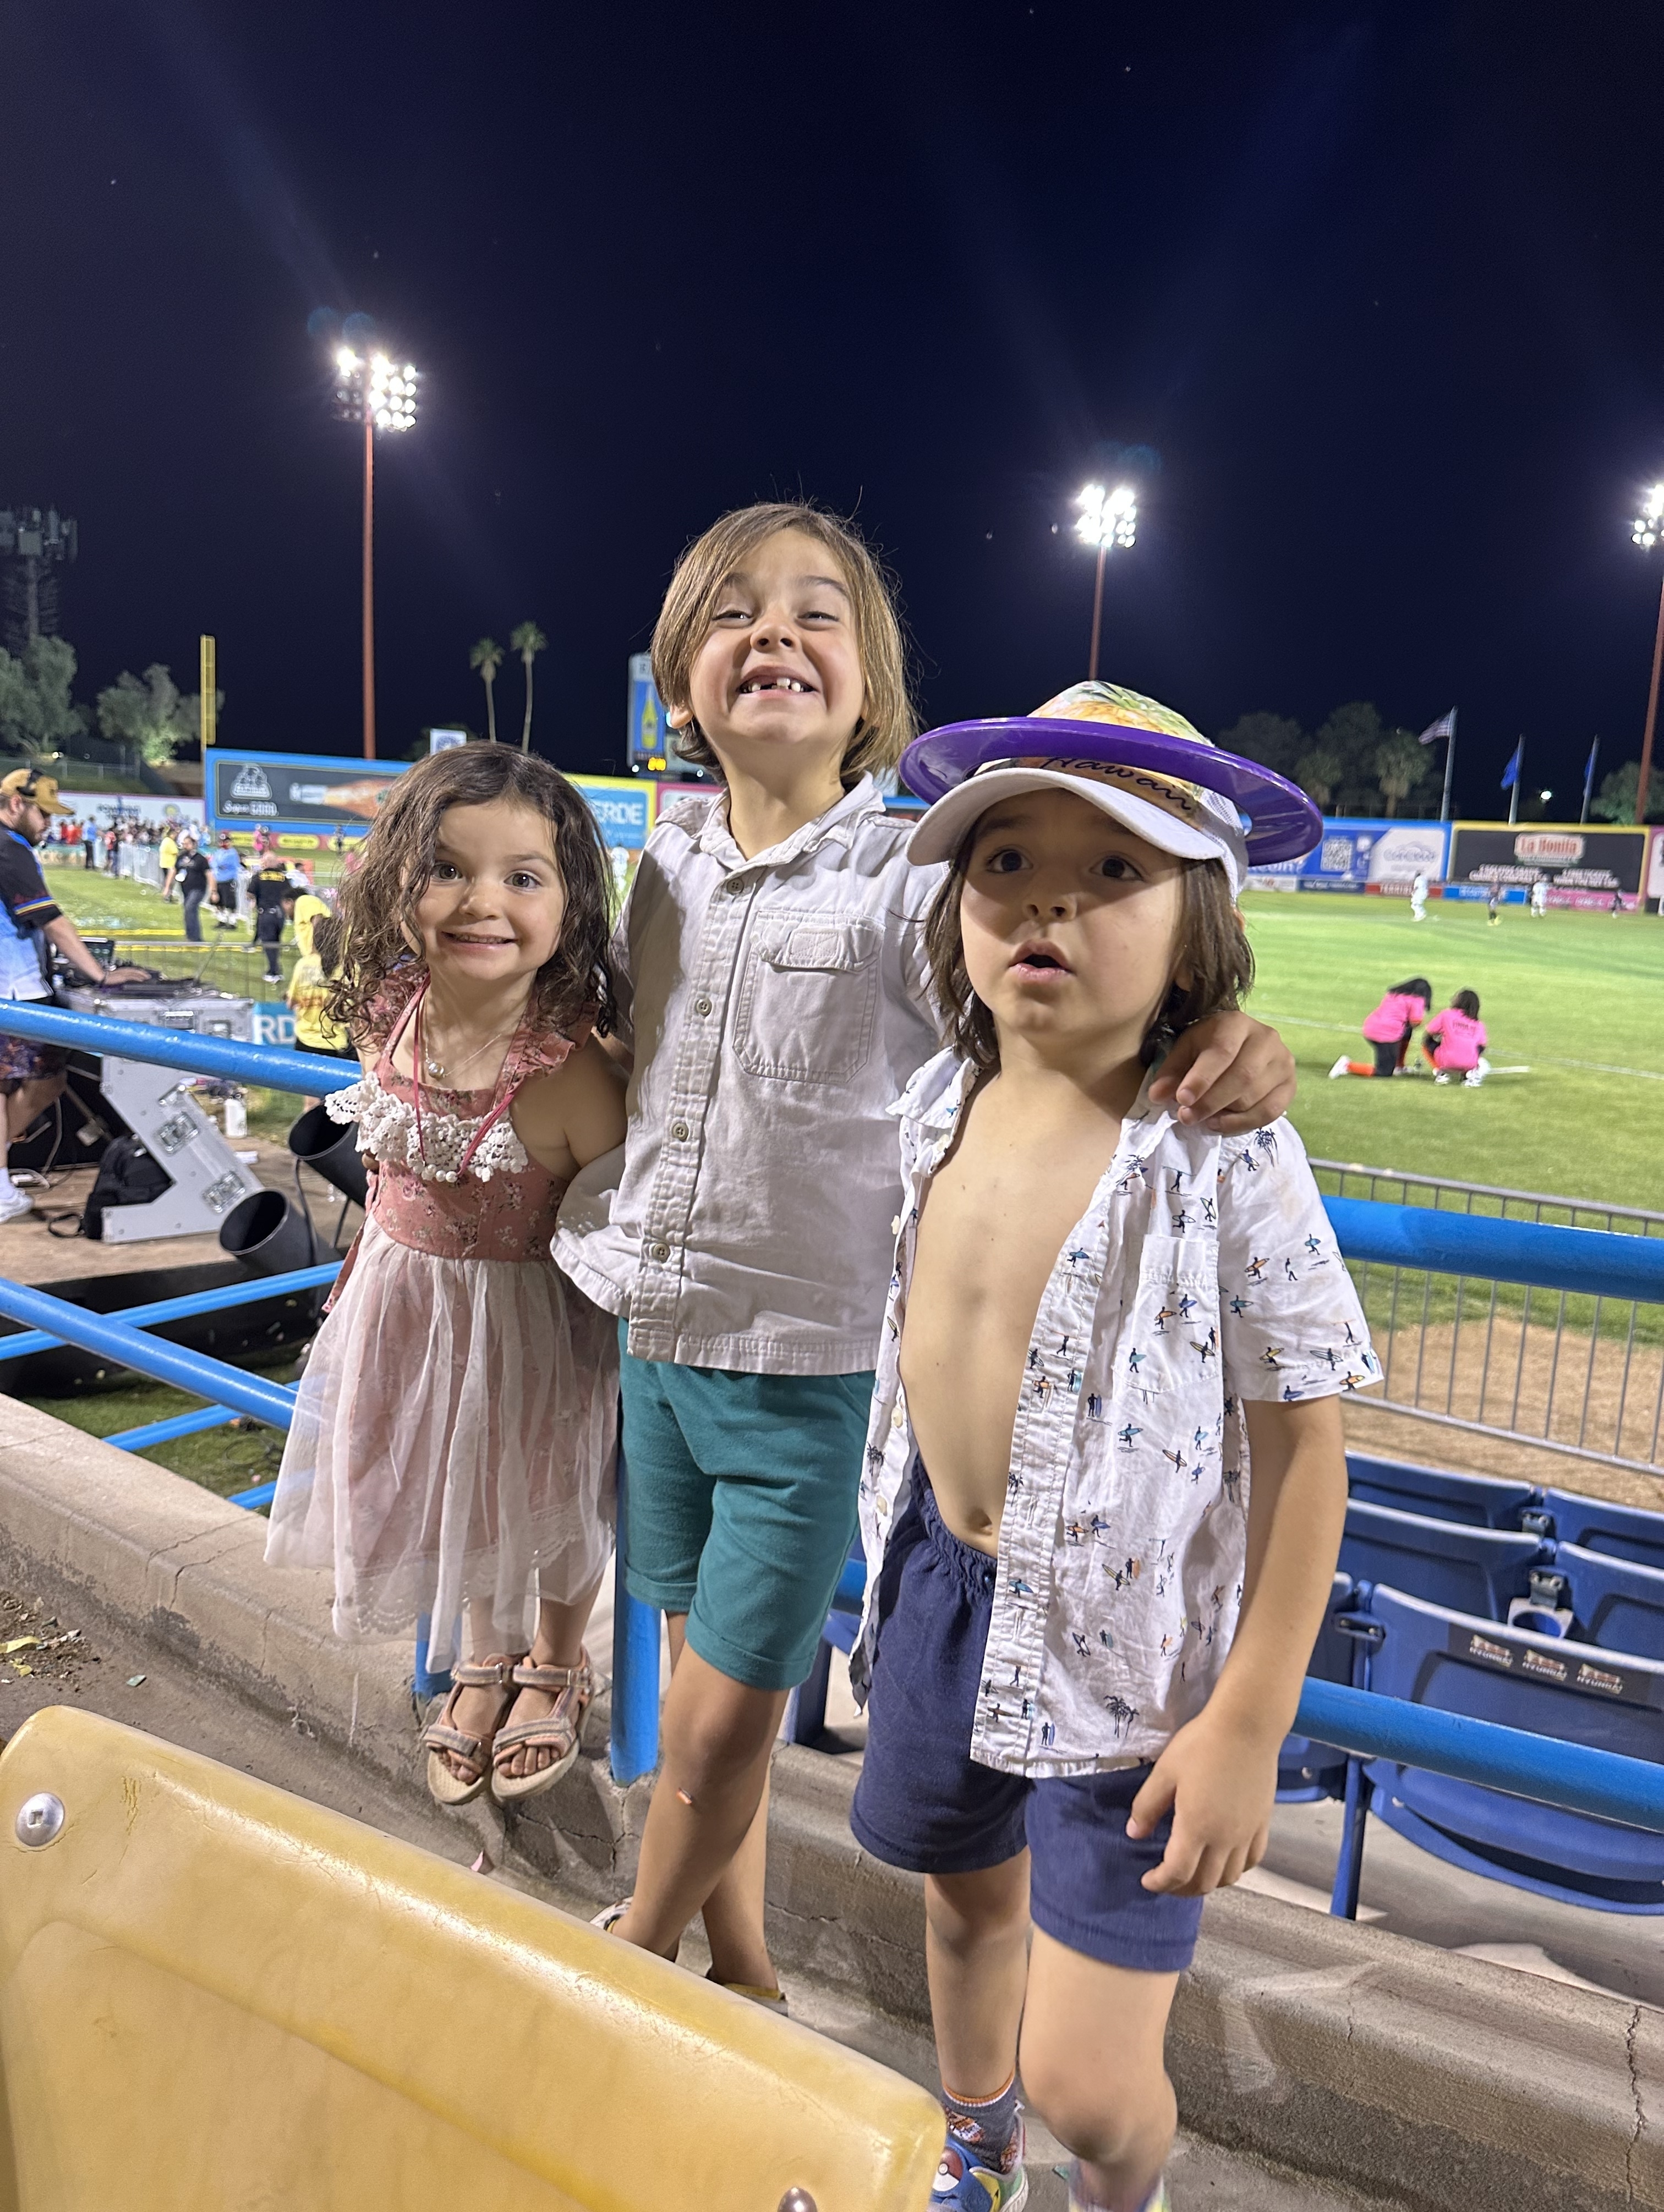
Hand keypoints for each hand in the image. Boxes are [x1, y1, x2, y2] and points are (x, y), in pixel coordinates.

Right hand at [100, 966, 151, 984]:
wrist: (102, 976)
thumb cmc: (106, 976)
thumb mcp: (115, 976)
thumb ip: (120, 977)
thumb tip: (124, 979)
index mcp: (123, 970)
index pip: (133, 970)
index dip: (139, 971)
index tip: (144, 973)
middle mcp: (124, 971)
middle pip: (136, 970)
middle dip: (143, 973)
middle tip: (149, 975)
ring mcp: (124, 973)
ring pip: (135, 973)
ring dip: (142, 975)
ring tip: (147, 977)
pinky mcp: (123, 977)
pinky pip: (132, 977)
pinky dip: (138, 978)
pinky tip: (142, 979)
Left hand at [1126, 1707, 1276, 1895]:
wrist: (1247, 1726)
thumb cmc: (1202, 1745)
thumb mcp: (1164, 1772)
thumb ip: (1147, 1806)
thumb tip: (1134, 1834)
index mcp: (1197, 1827)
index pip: (1177, 1873)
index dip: (1160, 1883)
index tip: (1147, 1881)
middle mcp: (1225, 1839)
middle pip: (1205, 1882)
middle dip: (1181, 1889)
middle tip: (1166, 1881)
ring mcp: (1247, 1833)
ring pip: (1230, 1876)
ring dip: (1209, 1883)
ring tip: (1193, 1874)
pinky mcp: (1263, 1823)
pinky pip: (1252, 1860)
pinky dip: (1236, 1869)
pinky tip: (1225, 1860)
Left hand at [1148, 1012, 1294, 1132]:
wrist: (1242, 1044)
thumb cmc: (1209, 1045)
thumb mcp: (1186, 1050)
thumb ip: (1171, 1071)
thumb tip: (1157, 1096)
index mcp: (1236, 1023)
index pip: (1222, 1052)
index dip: (1201, 1078)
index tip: (1181, 1099)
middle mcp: (1266, 1039)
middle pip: (1242, 1077)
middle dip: (1210, 1102)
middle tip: (1186, 1117)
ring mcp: (1283, 1062)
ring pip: (1254, 1096)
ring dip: (1223, 1114)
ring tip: (1201, 1118)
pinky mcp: (1290, 1085)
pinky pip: (1270, 1112)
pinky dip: (1242, 1124)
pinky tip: (1220, 1123)